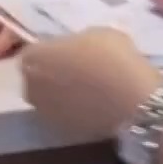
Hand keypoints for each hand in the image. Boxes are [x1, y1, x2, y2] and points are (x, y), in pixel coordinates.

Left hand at [19, 27, 162, 136]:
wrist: (132, 101)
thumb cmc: (113, 58)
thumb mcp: (97, 33)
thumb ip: (76, 42)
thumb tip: (76, 49)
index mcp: (33, 56)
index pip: (33, 51)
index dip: (51, 50)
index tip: (69, 50)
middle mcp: (30, 85)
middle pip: (37, 75)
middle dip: (52, 71)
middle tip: (78, 67)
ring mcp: (44, 111)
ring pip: (49, 97)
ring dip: (62, 92)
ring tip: (88, 87)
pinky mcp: (61, 130)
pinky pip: (64, 113)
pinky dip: (73, 109)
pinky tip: (94, 104)